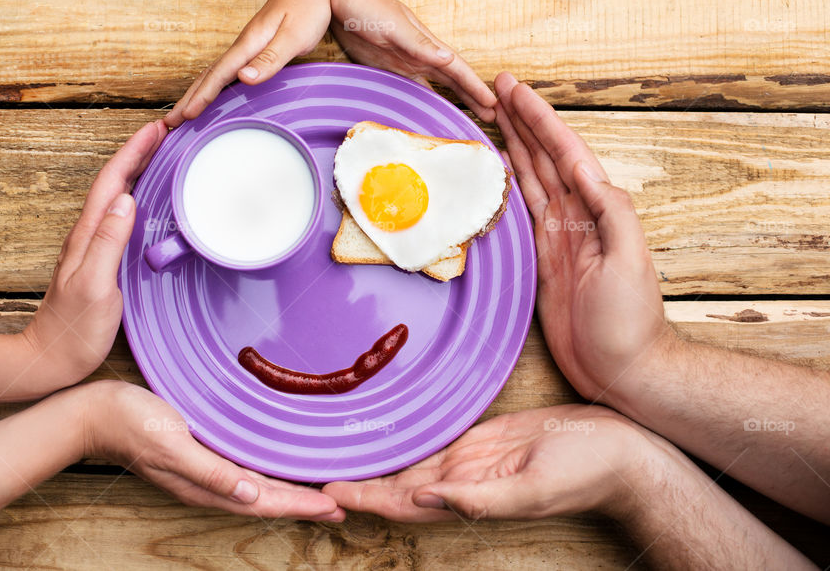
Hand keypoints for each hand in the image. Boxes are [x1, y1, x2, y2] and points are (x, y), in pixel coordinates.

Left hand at [20, 120, 167, 390]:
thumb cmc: (73, 329)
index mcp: (88, 235)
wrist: (51, 358)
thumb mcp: (95, 285)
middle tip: (167, 132)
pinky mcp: (103, 259)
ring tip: (162, 155)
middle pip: (115, 182)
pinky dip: (139, 197)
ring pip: (119, 196)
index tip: (157, 129)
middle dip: (139, 152)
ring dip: (139, 171)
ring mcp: (95, 246)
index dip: (134, 152)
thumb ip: (108, 242)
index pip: (112, 182)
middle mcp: (89, 234)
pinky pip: (122, 217)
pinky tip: (151, 201)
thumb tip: (126, 200)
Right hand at [83, 381, 343, 520]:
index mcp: (205, 484)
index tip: (332, 507)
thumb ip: (210, 472)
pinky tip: (273, 469)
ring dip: (287, 492)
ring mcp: (202, 469)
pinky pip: (240, 470)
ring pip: (255, 487)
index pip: (263, 501)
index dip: (299, 505)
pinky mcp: (197, 452)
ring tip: (315, 495)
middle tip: (338, 507)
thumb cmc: (130, 423)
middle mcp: (207, 481)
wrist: (94, 413)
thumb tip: (249, 496)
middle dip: (302, 504)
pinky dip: (264, 474)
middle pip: (265, 499)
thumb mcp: (172, 446)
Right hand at [165, 0, 330, 125]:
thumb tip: (243, 78)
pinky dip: (211, 86)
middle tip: (169, 122)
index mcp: (248, 46)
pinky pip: (224, 73)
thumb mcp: (293, 37)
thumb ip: (269, 60)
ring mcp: (244, 48)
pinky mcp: (250, 50)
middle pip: (207, 76)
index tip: (187, 116)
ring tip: (181, 114)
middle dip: (188, 99)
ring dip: (195, 94)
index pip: (218, 75)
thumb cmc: (305, 9)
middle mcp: (241, 47)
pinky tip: (209, 96)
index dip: (202, 97)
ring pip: (213, 74)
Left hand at [323, 405, 657, 521]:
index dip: (365, 498)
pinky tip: (387, 431)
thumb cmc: (586, 472)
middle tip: (315, 468)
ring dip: (377, 459)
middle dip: (359, 479)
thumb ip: (480, 499)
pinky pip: (436, 437)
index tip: (327, 490)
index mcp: (469, 497)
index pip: (403, 502)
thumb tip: (427, 497)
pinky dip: (408, 436)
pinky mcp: (482, 435)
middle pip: (397, 482)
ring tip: (339, 449)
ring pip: (412, 460)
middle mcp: (462, 480)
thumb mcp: (533, 489)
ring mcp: (470, 458)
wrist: (619, 450)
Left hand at [330, 0, 495, 121]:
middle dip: (473, 99)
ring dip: (452, 104)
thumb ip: (420, 44)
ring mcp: (406, 66)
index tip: (493, 104)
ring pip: (436, 90)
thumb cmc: (372, 7)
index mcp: (428, 47)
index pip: (459, 71)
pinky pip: (411, 92)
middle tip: (492, 118)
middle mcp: (421, 58)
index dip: (476, 87)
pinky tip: (427, 115)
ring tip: (467, 120)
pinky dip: (422, 105)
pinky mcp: (390, 71)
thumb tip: (447, 59)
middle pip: (453, 83)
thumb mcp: (397, 26)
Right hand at [493, 73, 675, 404]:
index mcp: (596, 210)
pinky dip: (508, 186)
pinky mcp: (542, 260)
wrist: (621, 367)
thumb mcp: (631, 261)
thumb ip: (613, 211)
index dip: (540, 120)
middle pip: (544, 157)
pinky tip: (497, 171)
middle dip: (523, 121)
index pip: (564, 153)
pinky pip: (521, 213)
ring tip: (493, 117)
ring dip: (514, 145)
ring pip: (530, 178)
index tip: (514, 90)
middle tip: (497, 88)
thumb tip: (583, 168)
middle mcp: (574, 217)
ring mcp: (557, 237)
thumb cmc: (631, 321)